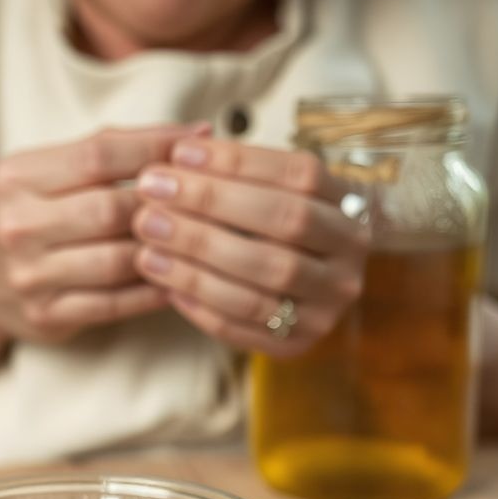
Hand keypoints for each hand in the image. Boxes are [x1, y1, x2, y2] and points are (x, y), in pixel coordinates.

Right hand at [0, 124, 209, 342]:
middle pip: (111, 208)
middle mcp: (17, 225)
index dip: (155, 145)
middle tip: (203, 198)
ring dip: (163, 249)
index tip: (198, 140)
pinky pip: (115, 303)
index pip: (99, 153)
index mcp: (17, 177)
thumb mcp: (42, 172)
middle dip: (163, 203)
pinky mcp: (46, 315)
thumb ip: (104, 153)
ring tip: (197, 237)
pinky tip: (178, 276)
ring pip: (117, 260)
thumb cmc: (23, 215)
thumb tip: (193, 134)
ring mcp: (30, 275)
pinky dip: (153, 290)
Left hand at [131, 138, 369, 355]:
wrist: (306, 291)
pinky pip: (246, 325)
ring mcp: (329, 303)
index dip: (237, 162)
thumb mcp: (270, 192)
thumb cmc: (273, 227)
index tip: (179, 154)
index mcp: (348, 203)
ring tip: (147, 240)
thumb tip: (177, 157)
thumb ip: (234, 175)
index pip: (297, 173)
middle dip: (212, 205)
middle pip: (285, 221)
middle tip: (152, 195)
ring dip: (199, 257)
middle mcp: (350, 253)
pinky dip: (201, 303)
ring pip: (266, 277)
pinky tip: (165, 284)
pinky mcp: (299, 344)